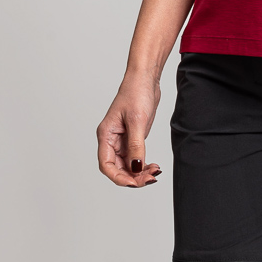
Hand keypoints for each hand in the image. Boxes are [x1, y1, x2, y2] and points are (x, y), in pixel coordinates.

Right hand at [96, 72, 163, 188]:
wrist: (146, 78)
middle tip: (150, 178)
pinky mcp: (133, 137)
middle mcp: (112, 139)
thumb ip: (136, 146)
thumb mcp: (137, 121)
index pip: (106, 165)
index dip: (119, 177)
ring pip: (128, 165)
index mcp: (106, 135)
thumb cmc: (136, 92)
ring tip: (155, 172)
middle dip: (133, 177)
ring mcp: (123, 139)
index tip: (134, 183)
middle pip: (118, 168)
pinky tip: (153, 166)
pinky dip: (143, 164)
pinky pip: (136, 157)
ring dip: (139, 172)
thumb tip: (135, 168)